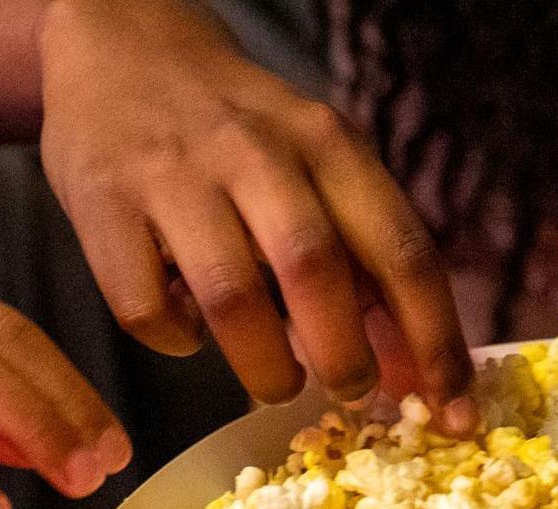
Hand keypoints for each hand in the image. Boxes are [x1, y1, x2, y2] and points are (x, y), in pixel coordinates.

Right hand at [32, 0, 474, 421]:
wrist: (123, 46)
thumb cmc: (238, 136)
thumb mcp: (317, 167)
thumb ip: (364, 260)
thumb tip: (418, 378)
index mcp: (328, 144)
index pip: (402, 251)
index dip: (434, 342)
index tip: (454, 413)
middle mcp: (256, 151)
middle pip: (315, 270)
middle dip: (344, 358)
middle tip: (349, 391)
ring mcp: (174, 175)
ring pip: (231, 296)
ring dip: (265, 365)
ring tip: (276, 381)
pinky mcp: (103, 203)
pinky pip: (145, 306)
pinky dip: (176, 341)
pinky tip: (189, 330)